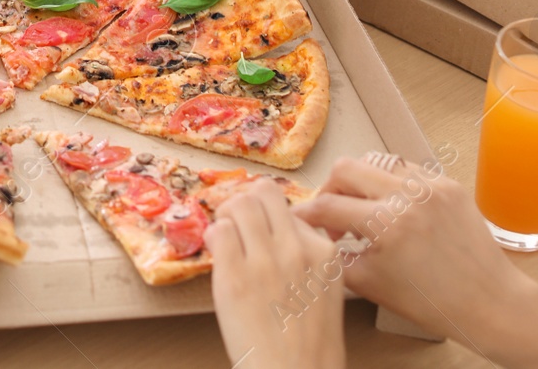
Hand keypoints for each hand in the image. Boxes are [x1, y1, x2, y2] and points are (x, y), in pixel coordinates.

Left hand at [210, 180, 344, 368]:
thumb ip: (306, 258)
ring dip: (227, 215)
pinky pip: (219, 230)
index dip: (271, 217)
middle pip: (265, 192)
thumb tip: (276, 232)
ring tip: (226, 238)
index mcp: (324, 253)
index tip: (261, 232)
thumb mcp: (323, 292)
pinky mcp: (235, 276)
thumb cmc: (308, 345)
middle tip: (237, 223)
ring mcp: (266, 260)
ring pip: (240, 203)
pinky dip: (213, 236)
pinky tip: (217, 254)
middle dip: (247, 203)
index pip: (291, 208)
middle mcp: (297, 249)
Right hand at [292, 157, 537, 349]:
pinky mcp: (448, 184)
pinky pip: (405, 169)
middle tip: (331, 214)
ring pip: (375, 162)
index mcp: (387, 225)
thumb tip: (315, 235)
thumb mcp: (370, 284)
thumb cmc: (431, 302)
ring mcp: (430, 186)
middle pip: (345, 168)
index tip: (298, 219)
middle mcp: (407, 196)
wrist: (488, 301)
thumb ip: (335, 255)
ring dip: (360, 182)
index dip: (305, 214)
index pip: (327, 206)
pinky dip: (390, 184)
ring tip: (363, 209)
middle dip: (330, 189)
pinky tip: (392, 207)